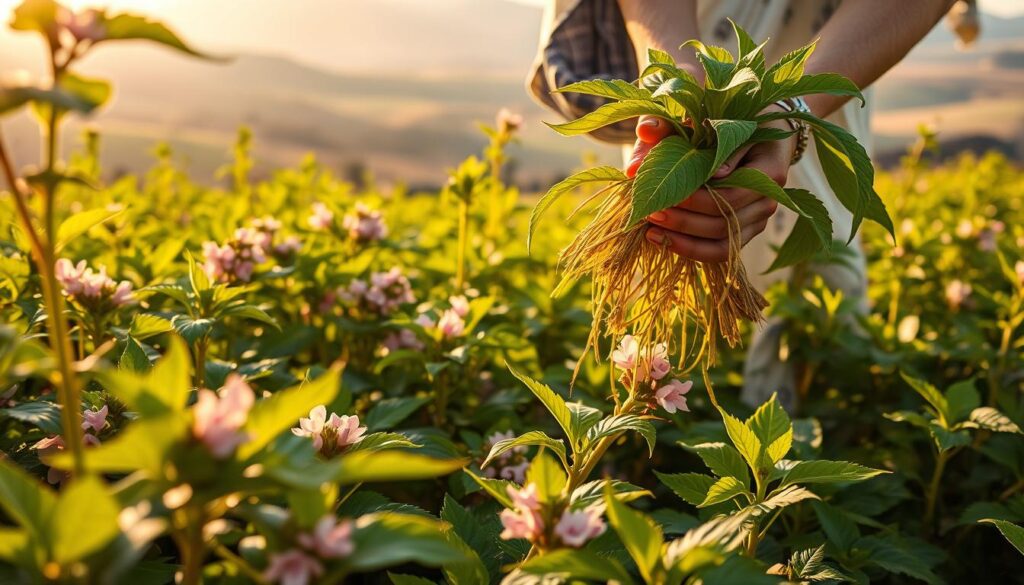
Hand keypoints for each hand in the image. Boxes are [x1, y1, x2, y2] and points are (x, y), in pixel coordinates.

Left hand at [627, 109, 795, 262]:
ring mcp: (759, 218)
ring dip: (684, 242)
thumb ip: (674, 124)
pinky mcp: (746, 230)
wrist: (761, 130)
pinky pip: (720, 251)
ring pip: (722, 245)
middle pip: (723, 224)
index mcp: (769, 168)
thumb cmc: (731, 118)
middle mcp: (768, 199)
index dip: (693, 200)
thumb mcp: (705, 114)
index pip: (729, 196)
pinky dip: (691, 250)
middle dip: (683, 222)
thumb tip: (645, 133)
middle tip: (649, 213)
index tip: (662, 193)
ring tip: (651, 232)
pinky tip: (663, 240)